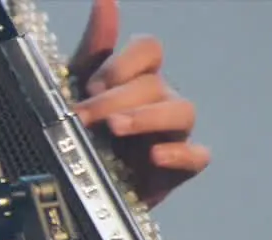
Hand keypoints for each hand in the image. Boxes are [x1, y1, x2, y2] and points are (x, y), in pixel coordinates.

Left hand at [69, 0, 209, 207]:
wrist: (77, 187)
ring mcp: (171, 134)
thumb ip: (93, 48)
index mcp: (136, 78)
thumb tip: (105, 0)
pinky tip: (155, 156)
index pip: (149, 49)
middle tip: (84, 115)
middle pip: (156, 83)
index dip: (123, 63)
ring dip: (148, 117)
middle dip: (116, 98)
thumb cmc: (82, 132)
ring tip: (116, 128)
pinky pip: (197, 157)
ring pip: (182, 111)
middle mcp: (158, 100)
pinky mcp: (176, 169)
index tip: (91, 85)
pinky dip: (180, 155)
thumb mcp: (74, 89)